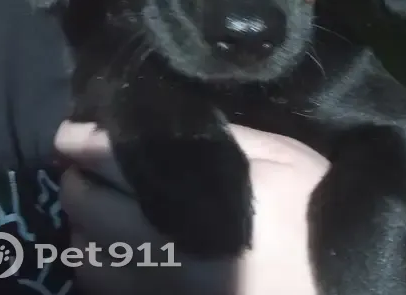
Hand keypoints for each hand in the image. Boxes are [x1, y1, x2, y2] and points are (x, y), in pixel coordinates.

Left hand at [55, 122, 327, 294]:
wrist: (336, 289)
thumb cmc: (314, 215)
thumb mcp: (282, 158)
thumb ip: (227, 138)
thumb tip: (175, 127)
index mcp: (195, 191)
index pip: (116, 160)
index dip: (84, 143)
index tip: (69, 134)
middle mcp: (165, 241)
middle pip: (90, 209)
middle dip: (76, 181)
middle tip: (83, 166)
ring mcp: (161, 286)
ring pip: (88, 257)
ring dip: (82, 225)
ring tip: (95, 207)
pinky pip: (107, 291)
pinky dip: (97, 266)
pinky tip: (111, 253)